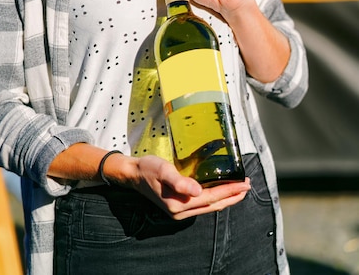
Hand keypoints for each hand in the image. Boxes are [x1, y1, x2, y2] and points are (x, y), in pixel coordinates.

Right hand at [125, 154, 249, 219]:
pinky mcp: (179, 205)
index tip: (244, 184)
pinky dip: (215, 198)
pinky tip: (219, 191)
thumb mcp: (163, 171)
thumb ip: (180, 181)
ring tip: (238, 189)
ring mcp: (180, 210)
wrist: (133, 174)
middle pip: (214, 205)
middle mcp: (182, 211)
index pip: (212, 198)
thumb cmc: (148, 169)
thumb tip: (198, 191)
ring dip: (225, 198)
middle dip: (232, 196)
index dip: (230, 191)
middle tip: (247, 186)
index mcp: (180, 204)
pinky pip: (203, 203)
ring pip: (209, 206)